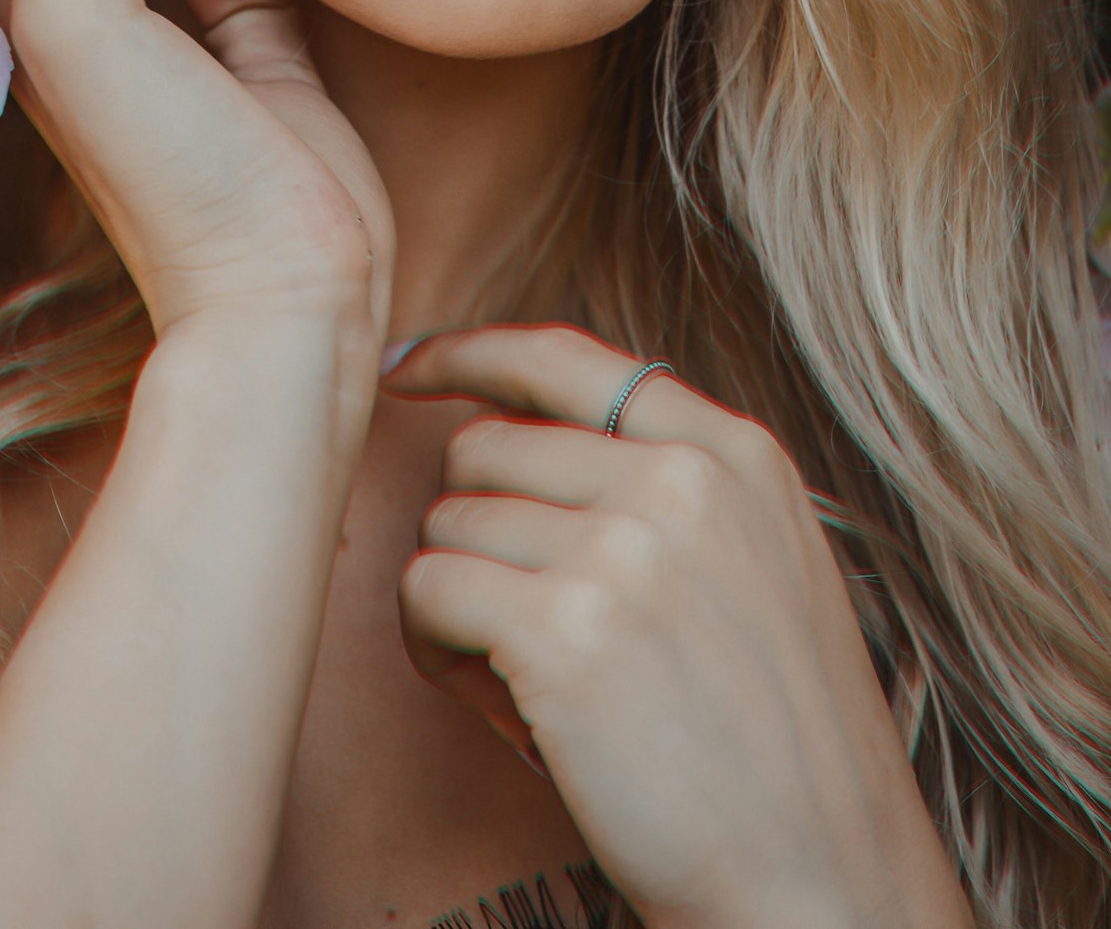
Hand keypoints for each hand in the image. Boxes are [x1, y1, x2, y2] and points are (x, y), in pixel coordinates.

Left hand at [383, 325, 973, 928]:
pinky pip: (428, 590)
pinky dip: (431, 645)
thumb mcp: (757, 562)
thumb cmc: (770, 740)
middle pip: (485, 445)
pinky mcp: (565, 631)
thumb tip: (505, 427)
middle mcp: (681, 479)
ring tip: (515, 674)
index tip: (408, 367)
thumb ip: (665, 483)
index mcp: (734, 453)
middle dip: (472, 527)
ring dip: (452, 595)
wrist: (821, 879)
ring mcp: (625, 548)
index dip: (470, 354)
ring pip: (447, 520)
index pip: (566, 356)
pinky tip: (489, 699)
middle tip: (509, 616)